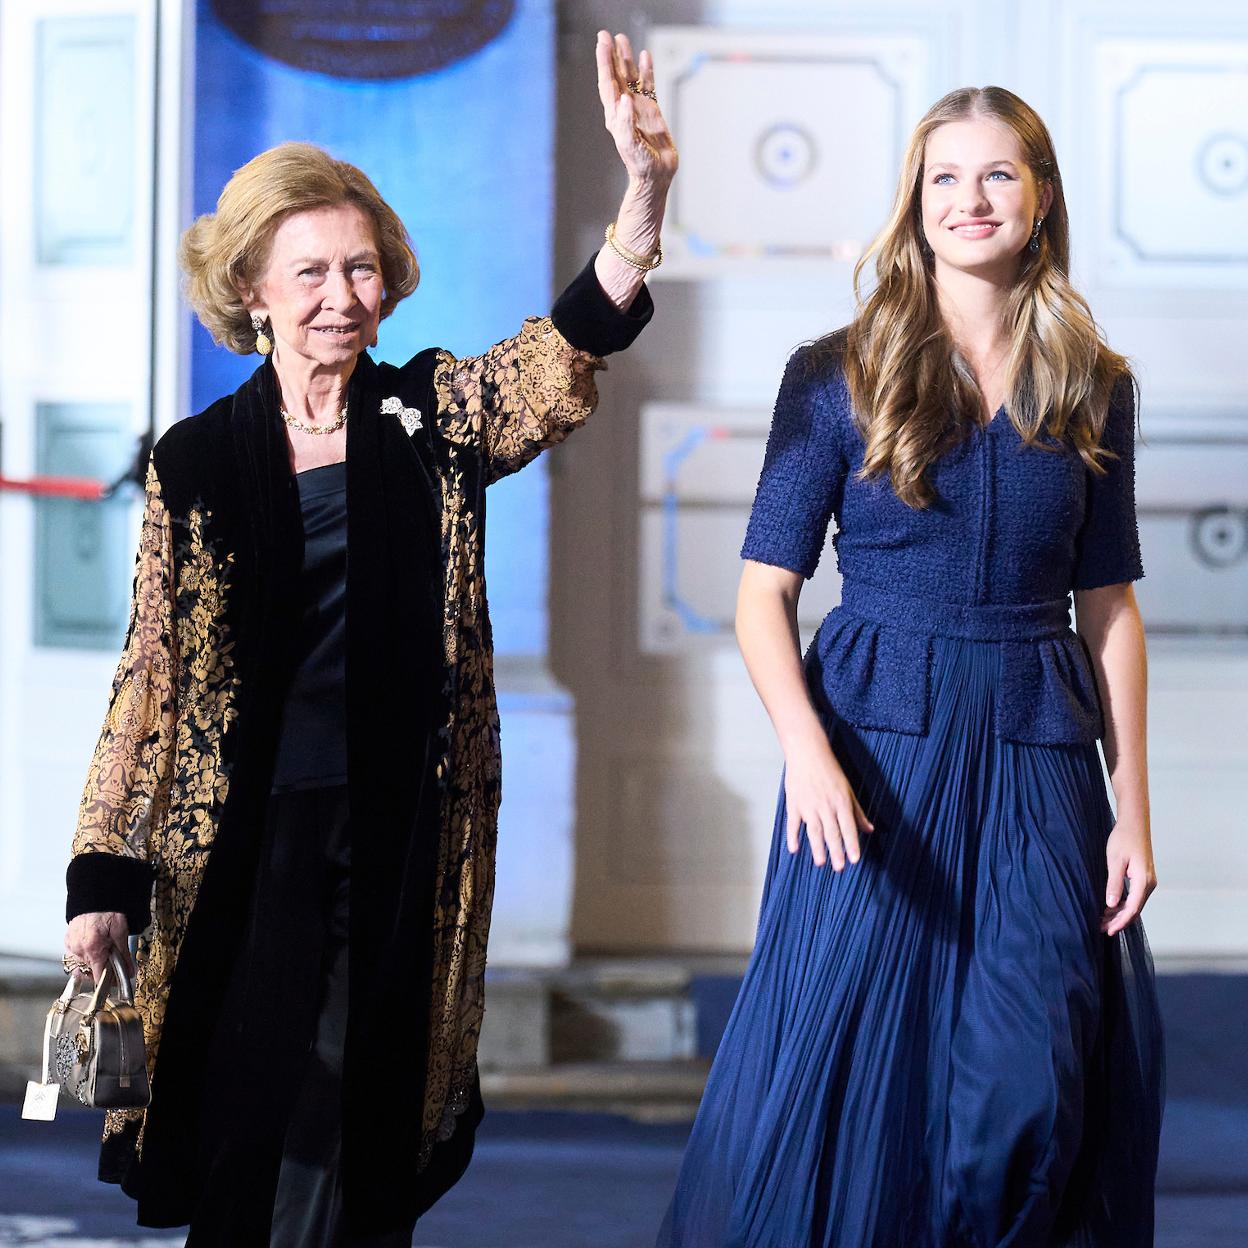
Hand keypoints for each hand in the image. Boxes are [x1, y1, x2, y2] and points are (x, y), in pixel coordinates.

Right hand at [65, 912, 132, 981]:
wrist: (96, 894)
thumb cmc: (109, 911)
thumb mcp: (121, 932)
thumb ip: (124, 955)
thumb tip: (129, 972)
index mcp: (92, 949)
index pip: (97, 976)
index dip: (107, 981)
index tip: (114, 981)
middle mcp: (78, 949)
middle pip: (90, 970)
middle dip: (102, 968)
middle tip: (112, 960)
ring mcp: (71, 945)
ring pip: (81, 964)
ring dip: (92, 961)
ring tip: (102, 950)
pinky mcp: (68, 940)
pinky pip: (75, 954)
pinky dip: (85, 953)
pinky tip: (93, 945)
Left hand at [595, 31, 677, 190]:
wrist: (656, 174)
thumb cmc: (639, 163)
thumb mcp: (629, 144)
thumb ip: (626, 121)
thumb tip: (625, 98)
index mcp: (615, 115)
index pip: (607, 83)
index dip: (604, 63)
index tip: (603, 44)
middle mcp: (624, 108)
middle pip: (617, 75)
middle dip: (612, 55)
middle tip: (607, 34)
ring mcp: (638, 107)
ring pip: (631, 77)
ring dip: (627, 59)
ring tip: (623, 39)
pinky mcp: (652, 110)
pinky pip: (648, 85)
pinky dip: (647, 71)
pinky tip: (645, 57)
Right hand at [783, 731, 874, 869]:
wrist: (807, 752)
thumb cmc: (829, 769)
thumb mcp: (848, 789)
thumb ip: (857, 812)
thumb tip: (869, 829)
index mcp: (841, 801)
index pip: (848, 827)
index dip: (852, 844)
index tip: (855, 859)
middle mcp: (826, 805)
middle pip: (832, 832)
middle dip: (836, 851)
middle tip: (839, 867)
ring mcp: (808, 805)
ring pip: (814, 831)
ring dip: (817, 848)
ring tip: (821, 862)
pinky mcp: (794, 803)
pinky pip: (793, 823)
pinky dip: (793, 836)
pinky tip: (794, 849)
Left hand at [1101, 817, 1156, 935]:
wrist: (1134, 823)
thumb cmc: (1123, 839)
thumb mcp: (1114, 861)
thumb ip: (1113, 883)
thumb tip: (1110, 904)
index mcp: (1143, 881)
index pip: (1132, 909)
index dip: (1119, 922)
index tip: (1108, 931)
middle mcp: (1149, 884)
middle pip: (1134, 910)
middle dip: (1118, 921)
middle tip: (1100, 928)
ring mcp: (1147, 881)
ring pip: (1134, 904)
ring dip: (1119, 913)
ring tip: (1102, 920)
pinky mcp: (1143, 878)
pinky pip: (1134, 896)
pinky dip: (1122, 904)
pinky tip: (1110, 907)